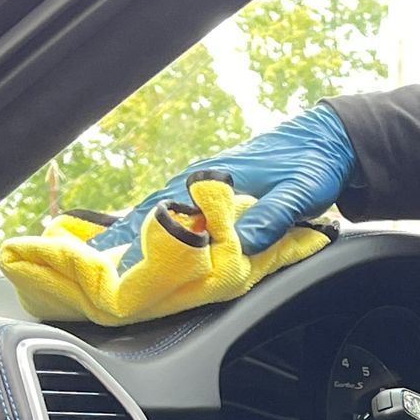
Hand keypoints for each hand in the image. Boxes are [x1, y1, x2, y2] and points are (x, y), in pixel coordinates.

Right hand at [88, 103, 355, 266]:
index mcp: (210, 179)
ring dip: (132, 243)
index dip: (135, 239)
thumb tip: (239, 243)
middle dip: (119, 245)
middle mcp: (196, 181)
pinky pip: (170, 218)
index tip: (111, 264)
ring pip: (155, 218)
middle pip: (148, 217)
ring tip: (102, 270)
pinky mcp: (208, 195)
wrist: (326, 142)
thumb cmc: (310, 165)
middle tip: (93, 278)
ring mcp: (200, 187)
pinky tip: (137, 252)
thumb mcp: (297, 194)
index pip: (162, 213)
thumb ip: (269, 218)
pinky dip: (152, 235)